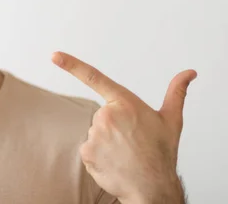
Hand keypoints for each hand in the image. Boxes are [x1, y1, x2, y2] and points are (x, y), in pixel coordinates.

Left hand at [51, 51, 195, 202]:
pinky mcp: (87, 151)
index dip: (71, 64)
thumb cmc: (161, 153)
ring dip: (106, 143)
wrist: (153, 187)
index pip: (93, 77)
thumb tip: (189, 73)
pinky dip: (98, 156)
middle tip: (130, 141)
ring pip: (95, 133)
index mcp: (124, 102)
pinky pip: (88, 149)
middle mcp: (106, 115)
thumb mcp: (171, 120)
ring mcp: (95, 133)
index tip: (54, 56)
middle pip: (101, 116)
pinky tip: (114, 162)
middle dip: (113, 127)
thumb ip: (176, 92)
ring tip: (124, 154)